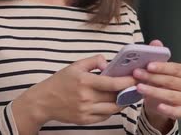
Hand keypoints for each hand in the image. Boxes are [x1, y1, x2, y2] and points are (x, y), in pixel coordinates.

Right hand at [14, 54, 135, 128]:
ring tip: (127, 95)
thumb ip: (93, 61)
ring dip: (122, 102)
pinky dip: (111, 110)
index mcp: (84, 81)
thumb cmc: (59, 82)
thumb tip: (108, 64)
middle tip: (136, 86)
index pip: (112, 83)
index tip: (136, 77)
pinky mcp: (85, 120)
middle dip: (128, 92)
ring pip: (112, 109)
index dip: (127, 81)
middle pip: (115, 97)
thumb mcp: (74, 66)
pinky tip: (112, 103)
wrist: (43, 101)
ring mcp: (86, 111)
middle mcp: (86, 97)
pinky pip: (104, 116)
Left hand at [133, 40, 180, 131]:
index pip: (175, 68)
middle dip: (153, 77)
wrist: (160, 102)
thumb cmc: (161, 82)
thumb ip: (158, 55)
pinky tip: (158, 106)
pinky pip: (176, 111)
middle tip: (137, 74)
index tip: (148, 65)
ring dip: (154, 91)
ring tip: (139, 87)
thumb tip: (156, 43)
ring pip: (171, 95)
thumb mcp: (159, 69)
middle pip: (171, 81)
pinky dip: (168, 109)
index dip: (162, 67)